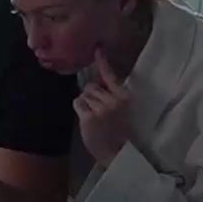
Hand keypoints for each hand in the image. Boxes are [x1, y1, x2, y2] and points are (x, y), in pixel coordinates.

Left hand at [74, 48, 130, 165]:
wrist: (118, 153)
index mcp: (124, 97)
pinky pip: (78, 103)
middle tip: (100, 113)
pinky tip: (89, 121)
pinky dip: (80, 110)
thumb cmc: (118, 129)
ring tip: (96, 118)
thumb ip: (111, 93)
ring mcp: (101, 109)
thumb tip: (97, 78)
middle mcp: (113, 101)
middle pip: (91, 86)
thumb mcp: (120, 108)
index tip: (98, 48)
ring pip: (83, 95)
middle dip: (91, 96)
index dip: (103, 62)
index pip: (110, 76)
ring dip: (86, 105)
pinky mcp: (89, 117)